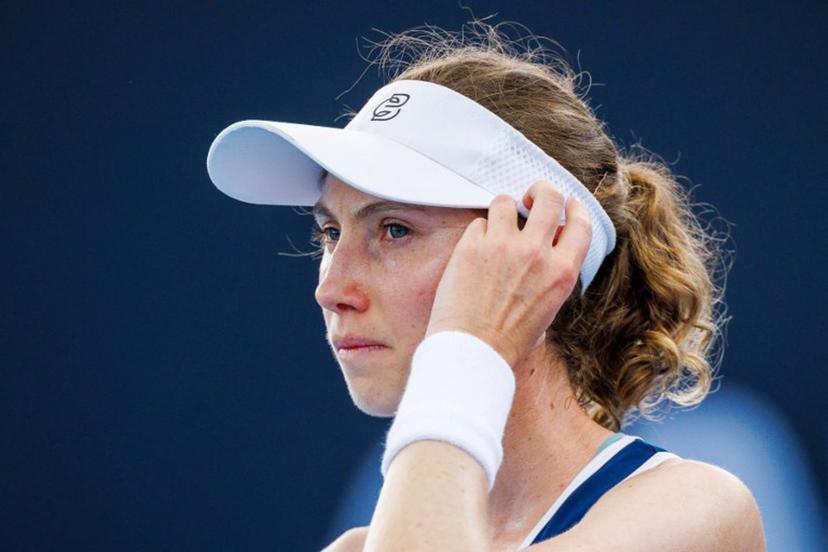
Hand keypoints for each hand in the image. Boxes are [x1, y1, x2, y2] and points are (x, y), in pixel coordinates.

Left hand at [425, 181, 592, 366]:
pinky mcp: (471, 246)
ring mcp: (502, 246)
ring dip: (503, 210)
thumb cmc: (508, 341)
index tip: (567, 204)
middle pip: (548, 196)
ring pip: (506, 201)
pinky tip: (474, 253)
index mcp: (562, 272)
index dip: (574, 208)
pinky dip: (477, 233)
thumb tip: (548, 255)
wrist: (472, 352)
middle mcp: (536, 253)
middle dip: (540, 191)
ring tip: (496, 228)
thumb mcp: (548, 311)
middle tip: (529, 200)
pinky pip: (478, 222)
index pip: (582, 222)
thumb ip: (552, 277)